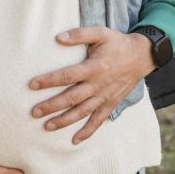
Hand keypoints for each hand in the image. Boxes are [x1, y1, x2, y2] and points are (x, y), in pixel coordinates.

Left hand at [29, 26, 155, 144]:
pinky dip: (87, 132)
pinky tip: (74, 140)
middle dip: (52, 106)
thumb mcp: (100, 33)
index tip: (32, 85)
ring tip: (47, 126)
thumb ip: (79, 34)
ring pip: (82, 112)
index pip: (67, 75)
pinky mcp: (111, 104)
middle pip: (71, 98)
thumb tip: (58, 38)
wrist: (142, 56)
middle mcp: (98, 85)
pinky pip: (98, 120)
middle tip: (34, 112)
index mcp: (94, 67)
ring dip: (64, 121)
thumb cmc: (117, 43)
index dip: (49, 80)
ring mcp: (105, 97)